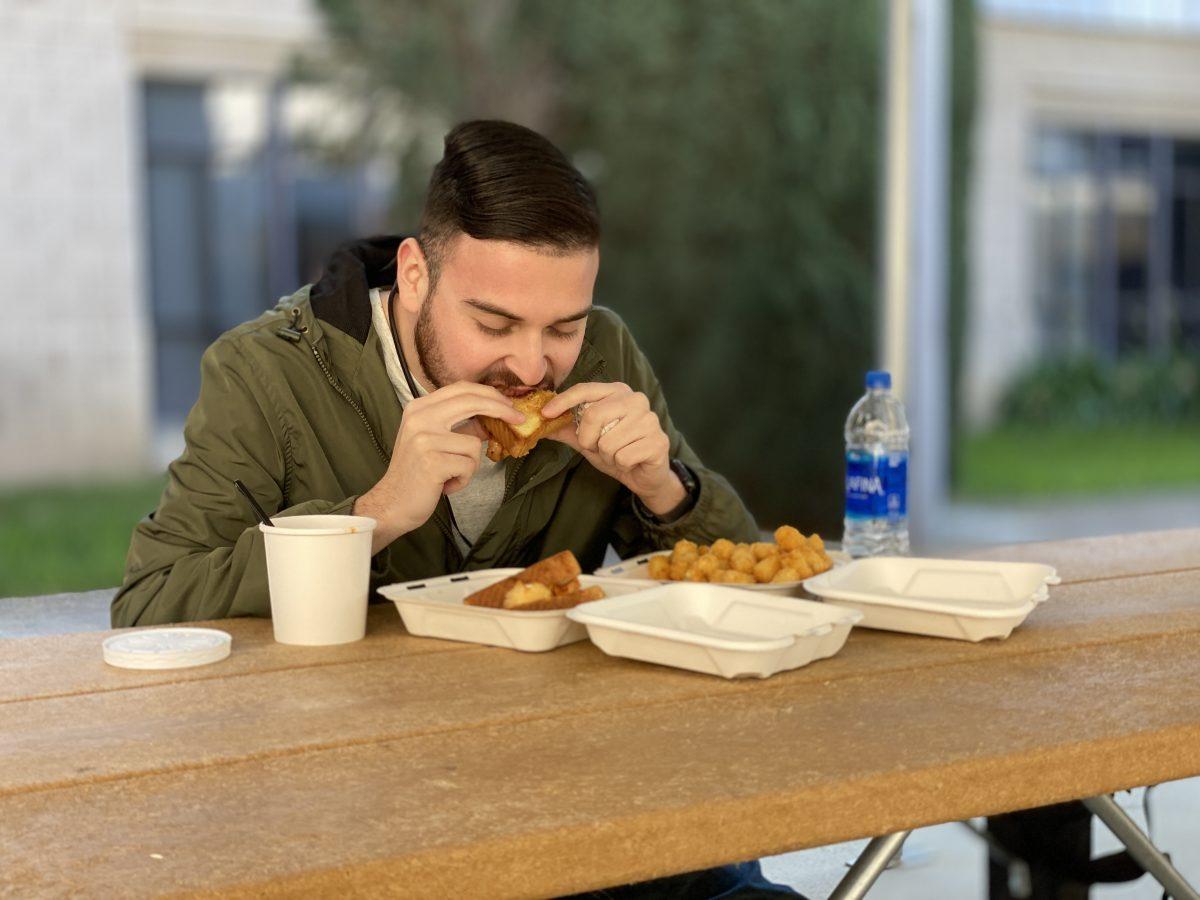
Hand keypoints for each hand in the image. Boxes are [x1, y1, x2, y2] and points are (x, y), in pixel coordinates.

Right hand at [353, 383, 523, 550]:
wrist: (391, 504)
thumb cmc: (417, 473)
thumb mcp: (435, 441)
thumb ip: (461, 427)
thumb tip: (495, 416)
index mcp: (420, 408)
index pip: (461, 389)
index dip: (490, 394)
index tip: (509, 405)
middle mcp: (420, 418)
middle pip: (471, 401)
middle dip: (501, 409)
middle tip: (518, 420)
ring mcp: (424, 439)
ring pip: (473, 443)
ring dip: (469, 465)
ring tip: (450, 475)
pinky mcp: (432, 461)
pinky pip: (468, 466)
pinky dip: (463, 480)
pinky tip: (445, 485)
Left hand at [542, 383, 685, 515]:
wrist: (644, 474)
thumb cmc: (616, 451)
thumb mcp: (587, 439)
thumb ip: (566, 429)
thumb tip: (538, 422)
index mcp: (618, 392)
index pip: (586, 389)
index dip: (564, 401)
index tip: (546, 413)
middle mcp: (636, 400)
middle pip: (594, 415)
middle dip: (588, 439)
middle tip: (598, 447)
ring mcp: (650, 419)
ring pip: (607, 441)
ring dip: (607, 455)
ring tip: (618, 454)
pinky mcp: (658, 441)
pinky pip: (623, 456)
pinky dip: (621, 464)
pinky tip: (631, 461)